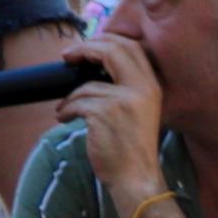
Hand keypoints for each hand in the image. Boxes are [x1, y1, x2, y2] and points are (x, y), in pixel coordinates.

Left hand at [58, 33, 167, 204]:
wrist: (136, 177)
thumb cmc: (131, 146)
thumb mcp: (139, 109)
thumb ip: (126, 86)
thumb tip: (94, 64)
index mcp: (152, 86)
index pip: (132, 47)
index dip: (106, 40)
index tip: (87, 48)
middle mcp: (143, 89)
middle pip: (112, 50)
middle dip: (85, 48)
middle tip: (68, 56)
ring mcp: (124, 101)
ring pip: (86, 84)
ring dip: (70, 97)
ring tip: (67, 110)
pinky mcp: (105, 114)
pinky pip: (75, 102)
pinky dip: (65, 110)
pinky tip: (66, 119)